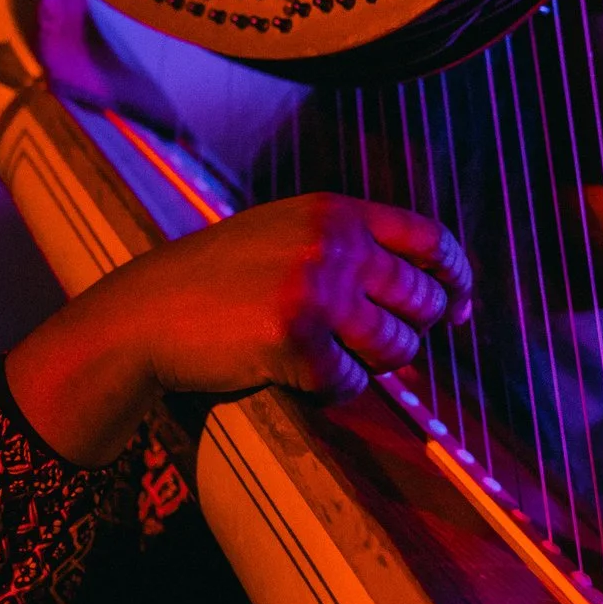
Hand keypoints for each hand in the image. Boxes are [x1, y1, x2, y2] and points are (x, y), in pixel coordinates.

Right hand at [7, 193, 473, 464]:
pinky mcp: (296, 340)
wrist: (143, 315)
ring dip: (372, 365)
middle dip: (411, 330)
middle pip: (422, 300)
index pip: (430, 239)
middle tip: (374, 344)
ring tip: (330, 358)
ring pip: (396, 346)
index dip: (455, 276)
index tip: (459, 305)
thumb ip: (353, 247)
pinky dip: (331, 390)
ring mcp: (316, 291)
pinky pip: (351, 383)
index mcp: (335, 213)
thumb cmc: (219, 282)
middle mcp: (333, 244)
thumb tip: (439, 292)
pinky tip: (295, 376)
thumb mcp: (287, 235)